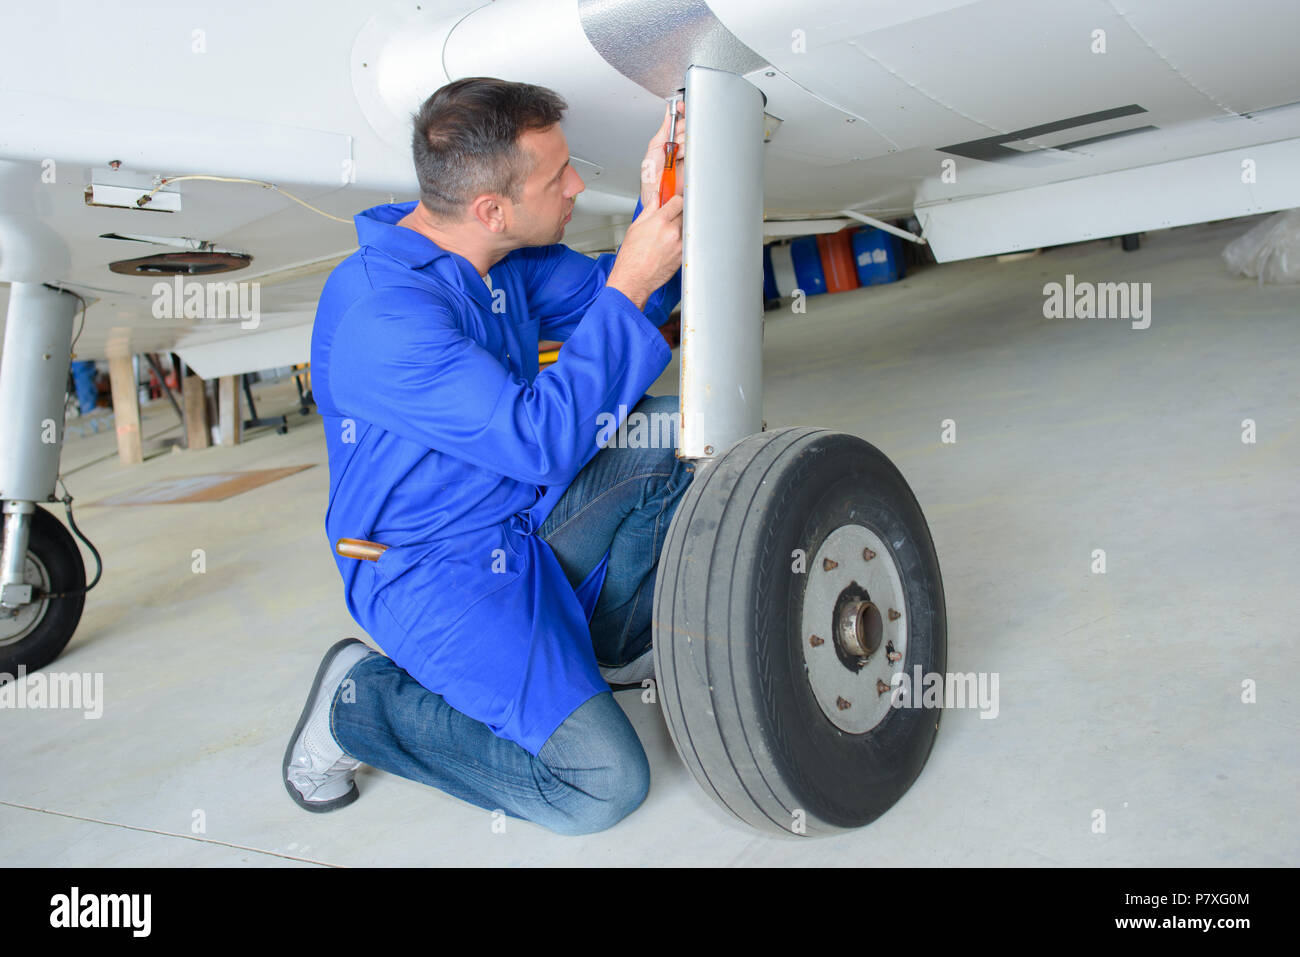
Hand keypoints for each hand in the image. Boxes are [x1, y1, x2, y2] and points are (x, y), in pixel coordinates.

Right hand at [608, 194, 682, 310]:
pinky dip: (680, 240)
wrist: (634, 280)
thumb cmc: (631, 258)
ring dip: (680, 227)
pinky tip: (668, 246)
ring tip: (666, 235)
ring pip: (686, 228)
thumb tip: (655, 198)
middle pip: (685, 213)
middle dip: (678, 214)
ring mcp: (680, 245)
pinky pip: (686, 242)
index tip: (673, 202)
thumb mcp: (635, 228)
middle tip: (669, 219)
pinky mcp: (683, 256)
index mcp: (660, 222)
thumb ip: (649, 210)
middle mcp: (673, 232)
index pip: (678, 201)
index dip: (675, 201)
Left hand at [639, 99, 685, 211]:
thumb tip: (668, 112)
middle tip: (674, 142)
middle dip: (681, 132)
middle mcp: (680, 145)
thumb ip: (663, 129)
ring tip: (675, 157)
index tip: (679, 106)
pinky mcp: (695, 164)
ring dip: (684, 146)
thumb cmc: (651, 176)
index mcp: (670, 140)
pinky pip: (698, 152)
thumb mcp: (654, 147)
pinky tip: (684, 158)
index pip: (679, 121)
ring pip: (693, 139)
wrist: (657, 194)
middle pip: (688, 127)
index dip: (681, 112)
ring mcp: (688, 154)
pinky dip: (692, 153)